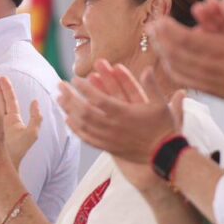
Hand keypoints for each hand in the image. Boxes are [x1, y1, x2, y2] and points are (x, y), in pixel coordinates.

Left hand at [57, 59, 181, 167]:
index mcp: (124, 114)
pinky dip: (76, 129)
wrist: (163, 155)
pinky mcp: (108, 148)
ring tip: (59, 100)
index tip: (75, 78)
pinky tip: (68, 120)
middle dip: (70, 97)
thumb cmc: (163, 128)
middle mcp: (113, 127)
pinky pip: (87, 139)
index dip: (85, 88)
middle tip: (60, 85)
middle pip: (84, 111)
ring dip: (69, 111)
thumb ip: (152, 85)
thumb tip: (146, 68)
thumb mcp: (161, 105)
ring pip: (83, 125)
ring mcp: (109, 138)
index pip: (98, 99)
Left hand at [152, 0, 223, 97]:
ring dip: (163, 52)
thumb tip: (221, 1)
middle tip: (150, 26)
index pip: (187, 40)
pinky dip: (172, 69)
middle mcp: (212, 67)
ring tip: (154, 40)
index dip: (170, 30)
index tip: (160, 19)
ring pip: (177, 67)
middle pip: (176, 53)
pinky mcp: (208, 90)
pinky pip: (183, 80)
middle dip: (161, 39)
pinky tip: (166, 60)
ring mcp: (208, 80)